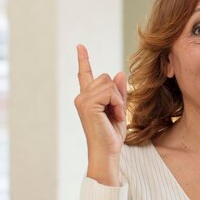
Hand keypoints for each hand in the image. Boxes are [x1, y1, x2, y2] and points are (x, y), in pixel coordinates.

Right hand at [74, 44, 126, 184]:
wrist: (108, 152)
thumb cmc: (112, 136)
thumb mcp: (119, 110)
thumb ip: (118, 92)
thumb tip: (119, 72)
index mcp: (88, 98)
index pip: (84, 75)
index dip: (83, 59)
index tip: (80, 46)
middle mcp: (82, 97)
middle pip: (106, 77)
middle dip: (117, 94)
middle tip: (116, 114)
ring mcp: (82, 100)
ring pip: (109, 84)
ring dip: (118, 100)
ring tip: (114, 116)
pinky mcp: (87, 104)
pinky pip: (110, 92)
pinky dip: (117, 104)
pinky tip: (114, 117)